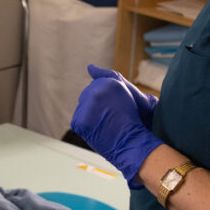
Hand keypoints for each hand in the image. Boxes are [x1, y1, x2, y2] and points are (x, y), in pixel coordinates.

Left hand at [72, 69, 162, 188]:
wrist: (132, 143)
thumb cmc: (132, 117)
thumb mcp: (124, 91)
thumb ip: (106, 75)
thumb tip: (89, 67)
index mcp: (108, 82)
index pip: (96, 86)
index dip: (106, 100)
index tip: (115, 108)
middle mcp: (95, 91)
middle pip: (87, 96)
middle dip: (97, 106)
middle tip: (111, 117)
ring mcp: (85, 106)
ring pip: (83, 108)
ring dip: (90, 115)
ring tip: (105, 124)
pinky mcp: (78, 121)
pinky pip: (78, 121)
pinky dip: (85, 126)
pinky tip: (98, 130)